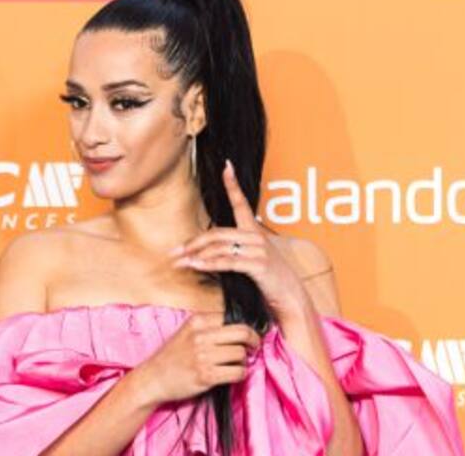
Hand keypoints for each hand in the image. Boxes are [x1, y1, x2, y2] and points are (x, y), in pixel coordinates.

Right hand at [134, 311, 261, 403]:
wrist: (153, 378)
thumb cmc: (172, 356)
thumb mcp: (188, 331)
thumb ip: (210, 327)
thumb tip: (241, 328)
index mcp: (197, 321)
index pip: (233, 318)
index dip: (246, 328)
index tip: (249, 336)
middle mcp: (200, 336)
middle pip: (243, 333)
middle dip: (254, 341)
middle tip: (254, 347)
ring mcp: (203, 356)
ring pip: (241, 354)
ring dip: (244, 360)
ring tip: (236, 363)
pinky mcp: (206, 375)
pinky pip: (238, 372)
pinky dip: (240, 374)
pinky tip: (233, 374)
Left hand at [169, 159, 308, 317]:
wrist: (290, 297)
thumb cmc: (269, 280)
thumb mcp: (252, 261)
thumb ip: (233, 252)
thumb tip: (204, 253)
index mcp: (255, 232)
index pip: (242, 204)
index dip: (233, 185)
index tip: (226, 167)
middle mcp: (257, 237)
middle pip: (218, 233)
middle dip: (194, 242)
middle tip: (174, 252)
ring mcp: (259, 250)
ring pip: (220, 248)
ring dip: (196, 256)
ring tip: (179, 262)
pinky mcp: (259, 265)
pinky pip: (228, 261)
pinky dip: (209, 263)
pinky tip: (196, 265)